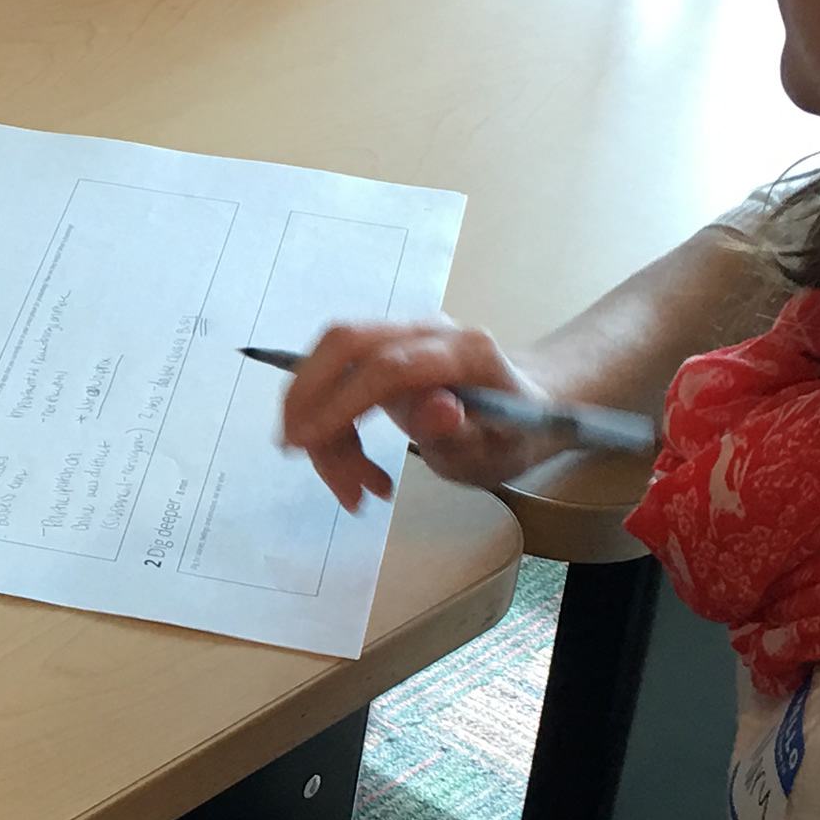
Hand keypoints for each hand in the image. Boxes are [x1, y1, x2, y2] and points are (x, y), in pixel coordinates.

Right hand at [279, 317, 567, 508]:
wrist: (526, 407)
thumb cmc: (513, 436)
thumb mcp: (496, 453)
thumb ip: (460, 434)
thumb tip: (437, 410)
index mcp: (464, 352)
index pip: (386, 367)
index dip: (340, 404)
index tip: (304, 445)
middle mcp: (428, 330)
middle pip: (345, 342)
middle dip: (306, 396)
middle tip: (293, 449)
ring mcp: (403, 334)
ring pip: (333, 361)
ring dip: (323, 425)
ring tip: (354, 490)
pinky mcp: (384, 348)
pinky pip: (338, 374)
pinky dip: (332, 424)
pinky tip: (355, 469)